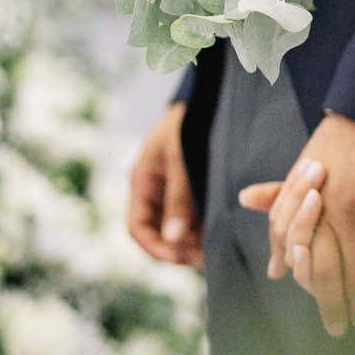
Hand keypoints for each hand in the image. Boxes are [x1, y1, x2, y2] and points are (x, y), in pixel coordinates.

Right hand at [128, 102, 201, 266]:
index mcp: (141, 181)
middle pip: (157, 231)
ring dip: (189, 239)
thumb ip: (178, 198)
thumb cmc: (187, 122)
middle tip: (204, 256)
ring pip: (174, 225)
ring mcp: (169, 188)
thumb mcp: (180, 159)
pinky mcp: (187, 185)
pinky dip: (199, 225)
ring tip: (213, 246)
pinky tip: (216, 230)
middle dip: (176, 247)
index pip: (138, 228)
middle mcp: (152, 189)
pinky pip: (188, 213)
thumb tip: (173, 238)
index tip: (179, 258)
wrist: (205, 96)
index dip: (155, 247)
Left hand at [238, 114, 354, 336]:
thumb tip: (255, 223)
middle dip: (341, 308)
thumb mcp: (300, 171)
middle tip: (345, 327)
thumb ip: (279, 198)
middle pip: (336, 276)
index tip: (329, 318)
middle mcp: (334, 214)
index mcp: (308, 209)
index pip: (309, 265)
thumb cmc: (332, 145)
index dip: (319, 296)